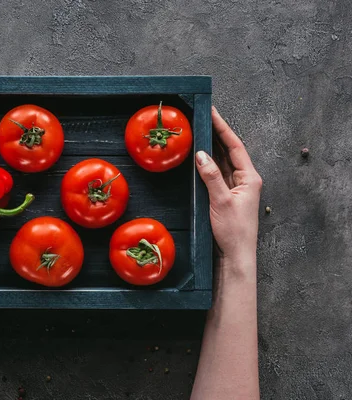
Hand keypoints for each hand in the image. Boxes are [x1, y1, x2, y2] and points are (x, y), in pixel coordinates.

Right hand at [195, 107, 261, 269]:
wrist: (235, 255)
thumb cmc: (234, 231)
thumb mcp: (221, 201)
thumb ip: (211, 176)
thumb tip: (201, 155)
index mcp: (250, 177)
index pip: (234, 146)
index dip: (222, 128)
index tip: (212, 112)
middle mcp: (245, 180)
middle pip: (228, 151)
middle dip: (216, 133)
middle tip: (203, 116)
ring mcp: (235, 187)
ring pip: (221, 161)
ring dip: (211, 147)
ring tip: (199, 130)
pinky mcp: (225, 196)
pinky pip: (216, 174)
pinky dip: (207, 163)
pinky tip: (198, 156)